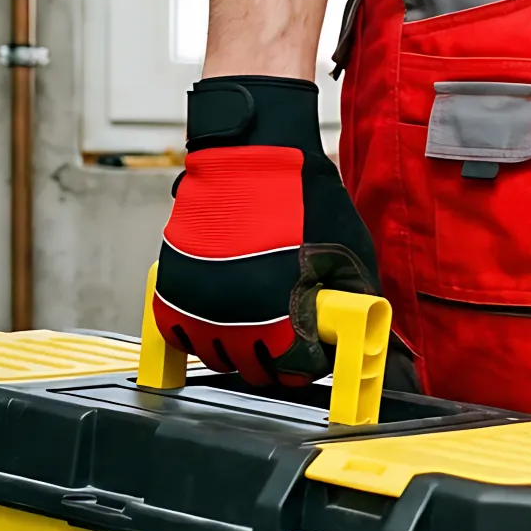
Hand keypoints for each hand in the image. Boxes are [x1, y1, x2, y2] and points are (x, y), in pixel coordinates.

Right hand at [152, 75, 380, 384]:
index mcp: (282, 320)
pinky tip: (219, 321)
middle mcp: (236, 323)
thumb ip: (356, 297)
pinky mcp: (171, 290)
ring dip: (235, 350)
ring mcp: (198, 309)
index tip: (313, 351)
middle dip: (274, 361)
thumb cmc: (305, 200)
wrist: (252, 158)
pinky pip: (178, 335)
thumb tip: (359, 327)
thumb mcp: (351, 253)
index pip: (296, 373)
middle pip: (254, 372)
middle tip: (284, 342)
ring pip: (215, 358)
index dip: (310, 364)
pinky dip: (197, 335)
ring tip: (253, 330)